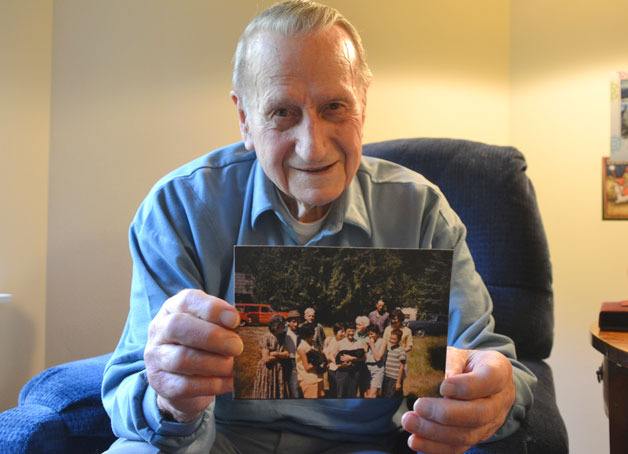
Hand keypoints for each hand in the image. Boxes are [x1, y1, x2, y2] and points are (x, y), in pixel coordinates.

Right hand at [144, 289, 242, 422]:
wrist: (182, 381)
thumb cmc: (202, 346)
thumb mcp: (211, 327)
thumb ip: (224, 324)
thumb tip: (245, 327)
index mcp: (173, 308)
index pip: (187, 300)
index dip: (213, 309)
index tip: (235, 320)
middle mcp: (159, 330)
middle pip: (178, 326)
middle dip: (213, 336)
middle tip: (237, 346)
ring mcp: (156, 358)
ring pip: (182, 358)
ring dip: (215, 363)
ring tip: (233, 366)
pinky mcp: (161, 384)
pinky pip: (185, 385)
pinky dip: (212, 384)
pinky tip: (228, 382)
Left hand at [401, 347, 514, 452]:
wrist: (478, 378)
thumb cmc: (466, 363)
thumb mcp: (459, 354)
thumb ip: (450, 363)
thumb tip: (440, 380)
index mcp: (498, 371)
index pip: (490, 379)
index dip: (466, 386)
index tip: (443, 387)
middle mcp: (499, 400)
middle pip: (479, 413)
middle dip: (445, 414)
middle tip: (419, 406)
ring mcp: (491, 422)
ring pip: (467, 435)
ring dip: (434, 432)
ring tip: (410, 422)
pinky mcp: (476, 437)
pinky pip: (458, 448)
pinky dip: (435, 448)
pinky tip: (416, 441)